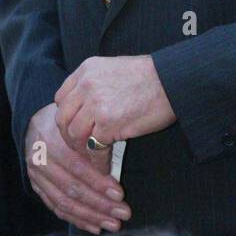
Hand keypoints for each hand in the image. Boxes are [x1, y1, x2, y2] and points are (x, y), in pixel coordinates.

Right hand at [24, 103, 131, 235]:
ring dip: (91, 217)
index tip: (121, 194)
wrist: (37, 124)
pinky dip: (77, 220)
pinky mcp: (37, 188)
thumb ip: (94, 146)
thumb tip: (116, 171)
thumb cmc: (69, 126)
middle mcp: (41, 161)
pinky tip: (94, 227)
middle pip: (72, 189)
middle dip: (100, 205)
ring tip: (112, 224)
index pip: (77, 168)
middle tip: (123, 214)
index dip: (99, 183)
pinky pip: (57, 209)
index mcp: (52, 141)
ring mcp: (36, 177)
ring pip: (64, 203)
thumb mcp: (81, 126)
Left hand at [55, 55, 175, 154]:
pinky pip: (94, 148)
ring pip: (75, 135)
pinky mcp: (108, 123)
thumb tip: (84, 108)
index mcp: (86, 70)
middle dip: (68, 138)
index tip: (73, 128)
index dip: (66, 117)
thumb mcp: (113, 70)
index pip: (61, 99)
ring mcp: (95, 104)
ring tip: (93, 157)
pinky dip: (98, 161)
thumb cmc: (151, 77)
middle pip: (63, 119)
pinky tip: (105, 166)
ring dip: (82, 151)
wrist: (174, 81)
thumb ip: (94, 85)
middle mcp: (86, 85)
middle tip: (80, 148)